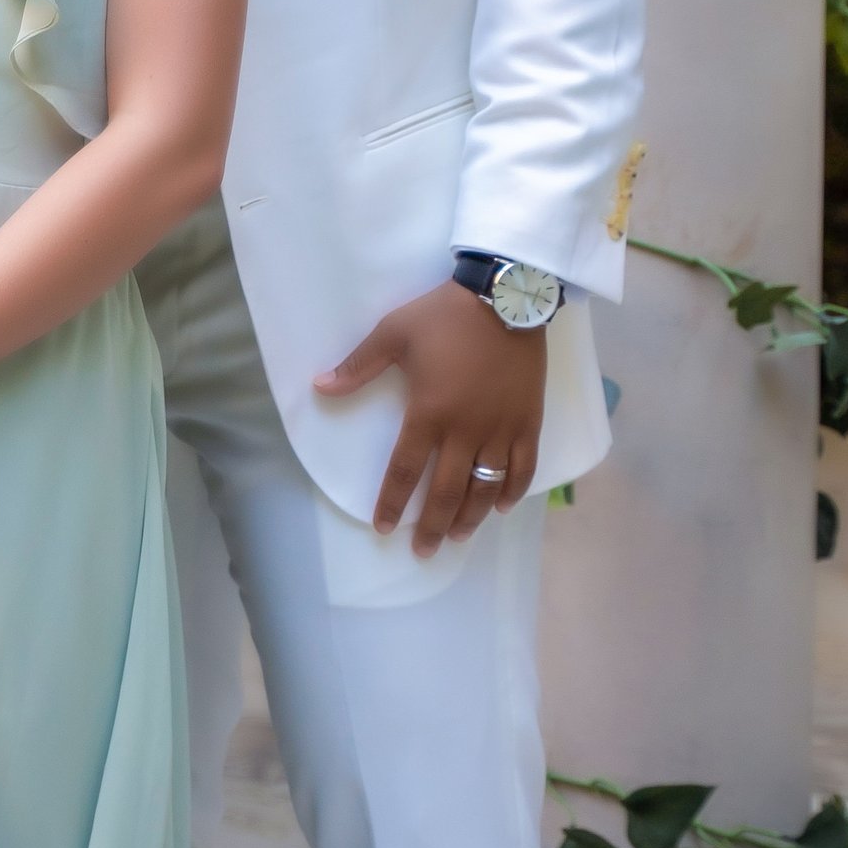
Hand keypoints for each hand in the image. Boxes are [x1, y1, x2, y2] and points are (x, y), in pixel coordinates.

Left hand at [315, 279, 545, 551]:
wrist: (506, 296)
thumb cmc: (444, 315)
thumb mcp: (393, 333)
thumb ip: (358, 366)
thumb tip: (319, 387)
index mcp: (429, 413)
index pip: (405, 470)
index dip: (392, 502)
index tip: (384, 527)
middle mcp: (465, 430)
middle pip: (446, 491)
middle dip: (432, 526)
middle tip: (425, 552)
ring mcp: (501, 429)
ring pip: (485, 487)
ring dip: (470, 516)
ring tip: (458, 535)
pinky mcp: (528, 421)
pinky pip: (523, 467)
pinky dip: (512, 491)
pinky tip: (501, 507)